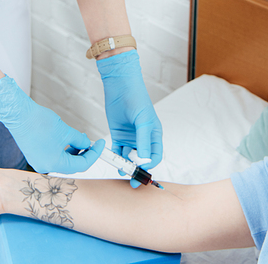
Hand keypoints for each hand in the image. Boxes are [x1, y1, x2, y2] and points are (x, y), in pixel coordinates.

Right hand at [0, 76, 104, 173]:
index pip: (82, 164)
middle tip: (93, 143)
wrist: (19, 115)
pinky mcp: (35, 156)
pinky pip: (54, 157)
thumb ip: (79, 140)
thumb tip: (87, 144)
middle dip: (84, 154)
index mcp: (54, 164)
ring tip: (81, 138)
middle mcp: (45, 167)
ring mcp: (39, 162)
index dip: (94, 154)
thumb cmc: (39, 122)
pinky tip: (68, 140)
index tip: (100, 145)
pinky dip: (64, 150)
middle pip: (72, 165)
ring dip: (74, 152)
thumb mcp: (66, 131)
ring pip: (63, 161)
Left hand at [97, 51, 162, 185]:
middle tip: (132, 182)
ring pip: (129, 157)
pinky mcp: (118, 135)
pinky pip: (117, 150)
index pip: (155, 156)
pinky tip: (112, 161)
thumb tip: (145, 160)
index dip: (150, 165)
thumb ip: (144, 140)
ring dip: (125, 165)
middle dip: (138, 171)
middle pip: (142, 159)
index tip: (141, 171)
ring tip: (120, 171)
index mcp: (154, 134)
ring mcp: (130, 137)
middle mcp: (143, 138)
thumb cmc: (137, 99)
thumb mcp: (143, 120)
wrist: (120, 86)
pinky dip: (115, 157)